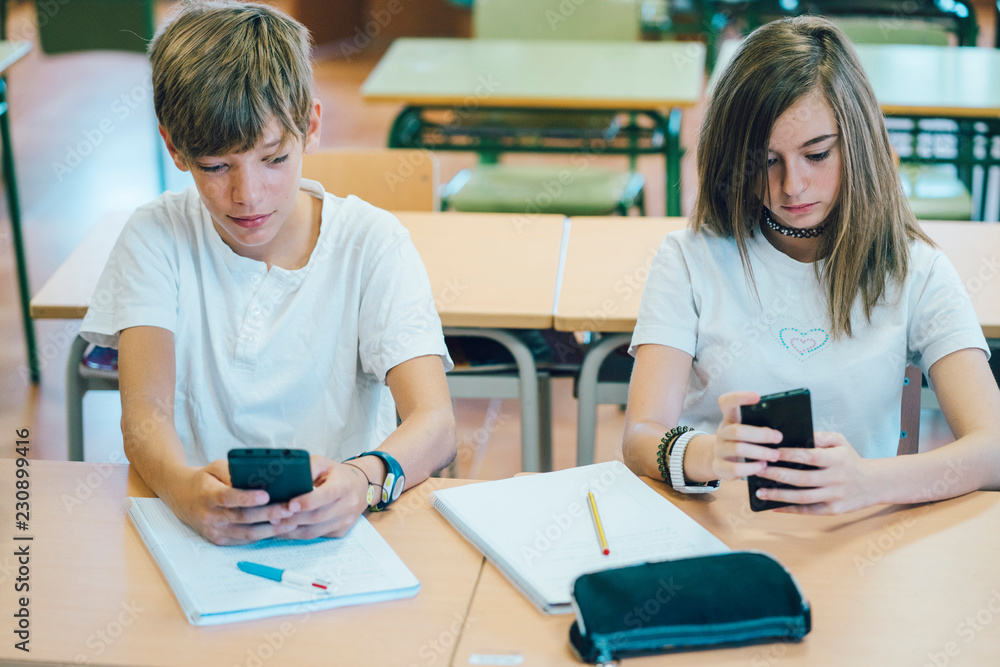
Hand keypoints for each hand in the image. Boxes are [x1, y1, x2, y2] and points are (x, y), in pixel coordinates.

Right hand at [164, 459, 298, 545]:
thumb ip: (233, 471)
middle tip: (289, 508)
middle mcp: (210, 516)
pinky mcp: (218, 540)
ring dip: (270, 529)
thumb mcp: (215, 467)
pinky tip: (279, 529)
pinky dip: (263, 536)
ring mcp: (214, 531)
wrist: (180, 497)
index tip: (266, 495)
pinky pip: (244, 540)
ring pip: (246, 534)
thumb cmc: (204, 479)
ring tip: (292, 521)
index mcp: (208, 494)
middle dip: (268, 514)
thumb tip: (259, 475)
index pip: (228, 498)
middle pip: (242, 517)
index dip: (247, 498)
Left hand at [270, 456, 370, 538]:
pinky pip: (317, 536)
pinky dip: (299, 534)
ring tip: (276, 524)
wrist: (361, 487)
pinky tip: (287, 529)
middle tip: (273, 515)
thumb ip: (309, 468)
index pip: (326, 496)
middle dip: (293, 518)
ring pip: (315, 531)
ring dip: (293, 530)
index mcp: (345, 485)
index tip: (290, 504)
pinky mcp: (341, 531)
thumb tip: (289, 479)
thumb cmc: (338, 474)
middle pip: (317, 516)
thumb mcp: (325, 463)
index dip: (307, 502)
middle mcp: (348, 505)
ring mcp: (345, 521)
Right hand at [711, 391, 781, 479]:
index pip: (727, 402)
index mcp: (730, 418)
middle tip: (779, 438)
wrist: (723, 461)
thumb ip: (761, 425)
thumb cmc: (743, 441)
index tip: (757, 396)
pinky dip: (752, 468)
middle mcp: (722, 432)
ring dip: (760, 452)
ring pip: (738, 449)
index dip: (740, 397)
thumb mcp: (749, 429)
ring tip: (775, 455)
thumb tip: (784, 426)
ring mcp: (719, 449)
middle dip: (761, 434)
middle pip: (737, 430)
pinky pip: (735, 468)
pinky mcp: (719, 466)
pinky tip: (762, 466)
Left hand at [754, 431, 882, 513]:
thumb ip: (818, 436)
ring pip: (803, 497)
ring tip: (760, 491)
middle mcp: (836, 478)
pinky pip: (808, 511)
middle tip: (757, 470)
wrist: (874, 483)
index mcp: (836, 459)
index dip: (788, 455)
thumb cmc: (850, 459)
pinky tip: (774, 507)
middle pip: (802, 478)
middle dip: (777, 475)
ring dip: (779, 495)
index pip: (809, 456)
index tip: (770, 452)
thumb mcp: (839, 441)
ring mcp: (835, 496)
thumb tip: (795, 435)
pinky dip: (790, 510)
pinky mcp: (833, 510)